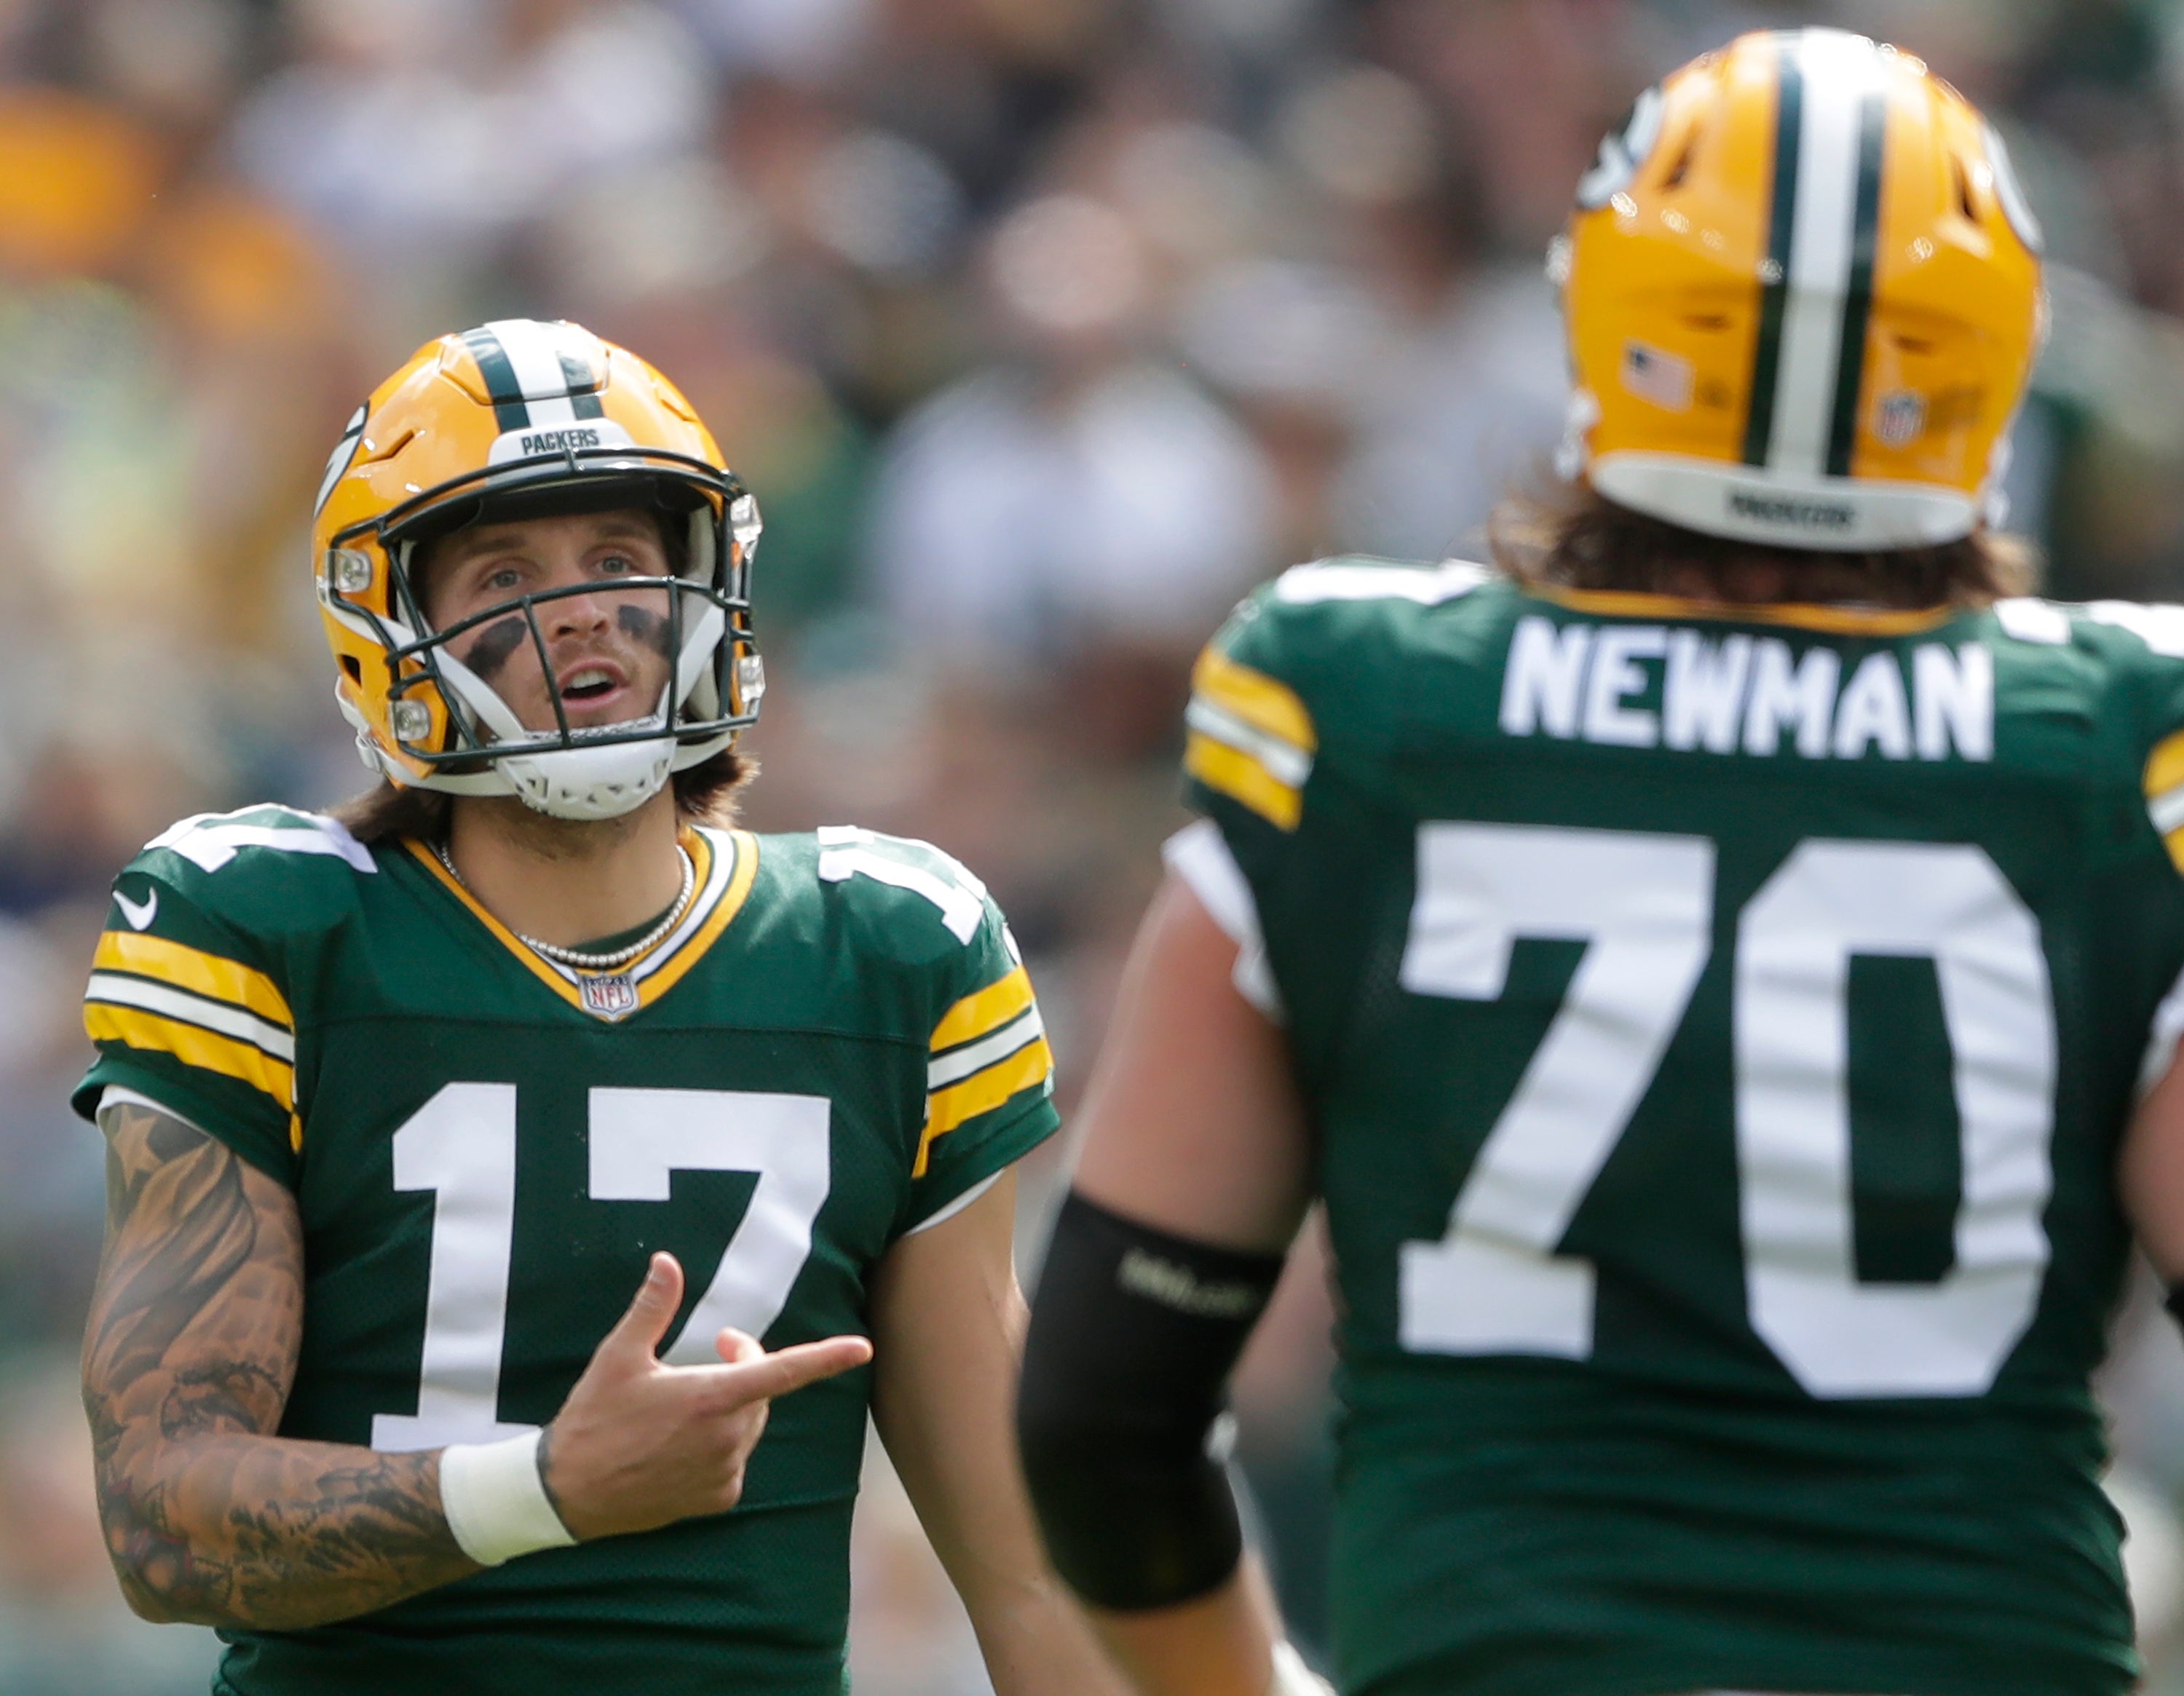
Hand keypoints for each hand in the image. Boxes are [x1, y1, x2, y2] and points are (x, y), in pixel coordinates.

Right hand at [538, 1251, 870, 1539]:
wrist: (568, 1494)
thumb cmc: (593, 1419)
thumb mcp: (619, 1356)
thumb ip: (653, 1307)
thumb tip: (667, 1261)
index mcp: (710, 1399)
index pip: (781, 1372)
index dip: (826, 1358)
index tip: (862, 1348)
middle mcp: (726, 1439)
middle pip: (761, 1392)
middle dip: (747, 1366)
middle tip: (717, 1347)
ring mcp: (723, 1473)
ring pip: (749, 1426)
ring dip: (733, 1405)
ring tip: (686, 1400)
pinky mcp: (717, 1498)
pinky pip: (735, 1460)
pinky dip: (721, 1442)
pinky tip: (681, 1440)